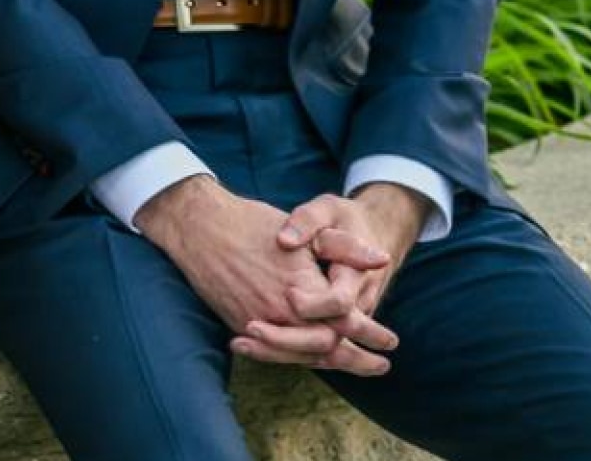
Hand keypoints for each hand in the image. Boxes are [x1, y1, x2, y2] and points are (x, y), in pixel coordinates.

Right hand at [134, 177, 394, 375]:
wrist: (199, 227)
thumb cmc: (253, 224)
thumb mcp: (306, 230)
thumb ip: (345, 248)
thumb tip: (382, 260)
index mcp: (303, 289)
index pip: (346, 322)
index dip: (371, 333)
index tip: (391, 342)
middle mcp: (282, 313)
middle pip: (327, 348)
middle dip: (357, 360)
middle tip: (380, 365)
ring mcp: (258, 322)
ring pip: (301, 355)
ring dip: (330, 364)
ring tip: (351, 366)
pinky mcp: (239, 325)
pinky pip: (275, 352)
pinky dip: (297, 358)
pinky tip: (309, 358)